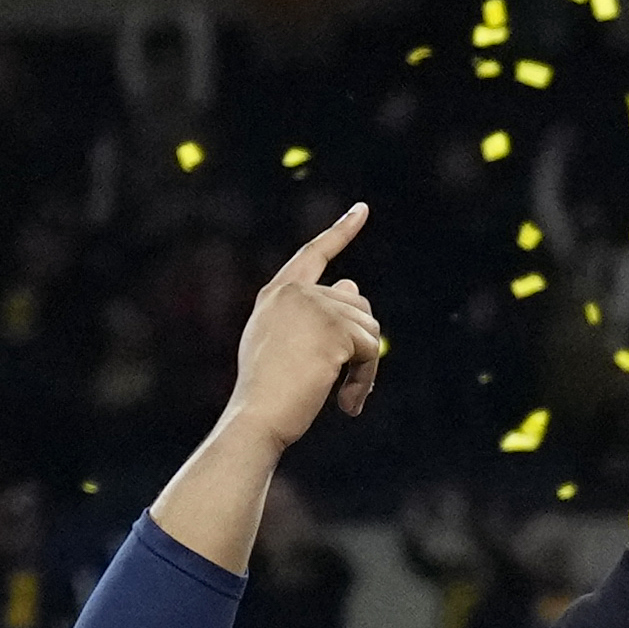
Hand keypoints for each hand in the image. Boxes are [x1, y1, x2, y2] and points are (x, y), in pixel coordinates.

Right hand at [223, 206, 383, 451]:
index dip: (340, 232)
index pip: (314, 254)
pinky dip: (366, 380)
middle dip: (359, 348)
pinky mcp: (334, 330)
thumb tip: (353, 285)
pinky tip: (345, 402)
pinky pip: (371, 352)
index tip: (361, 210)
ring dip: (364, 367)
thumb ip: (314, 312)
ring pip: (369, 330)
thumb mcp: (284, 344)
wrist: (256, 417)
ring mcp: (314, 307)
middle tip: (344, 386)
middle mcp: (296, 292)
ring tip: (340, 395)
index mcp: (278, 293)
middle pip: (358, 307)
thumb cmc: (267, 392)